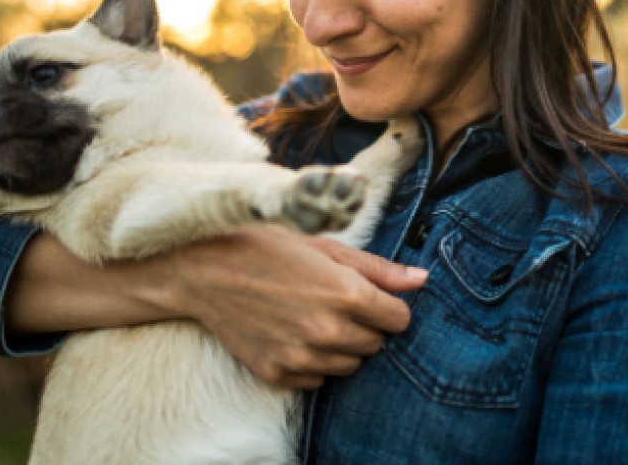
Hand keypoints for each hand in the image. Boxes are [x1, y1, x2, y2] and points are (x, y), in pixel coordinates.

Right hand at [167, 225, 427, 389]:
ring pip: (350, 365)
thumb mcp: (326, 246)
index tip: (370, 296)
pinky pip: (318, 380)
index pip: (399, 319)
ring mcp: (302, 356)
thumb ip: (378, 268)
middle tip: (336, 302)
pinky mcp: (278, 373)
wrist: (205, 270)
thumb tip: (422, 280)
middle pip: (376, 344)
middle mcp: (328, 330)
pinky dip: (314, 363)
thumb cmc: (268, 248)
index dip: (389, 306)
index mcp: (347, 294)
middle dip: (366, 325)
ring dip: (342, 346)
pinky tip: (294, 335)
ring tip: (314, 317)